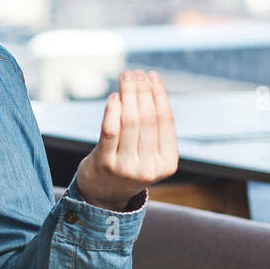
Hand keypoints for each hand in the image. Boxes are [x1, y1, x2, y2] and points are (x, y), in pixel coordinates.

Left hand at [75, 69, 178, 209]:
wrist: (102, 195)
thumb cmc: (128, 165)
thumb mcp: (148, 153)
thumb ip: (152, 128)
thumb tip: (148, 86)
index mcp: (167, 163)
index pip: (166, 121)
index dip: (159, 95)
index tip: (152, 76)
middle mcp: (149, 167)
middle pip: (147, 119)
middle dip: (142, 91)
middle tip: (136, 73)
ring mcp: (126, 167)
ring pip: (130, 122)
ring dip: (128, 95)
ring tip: (126, 78)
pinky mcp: (104, 164)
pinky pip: (110, 131)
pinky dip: (112, 111)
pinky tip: (114, 97)